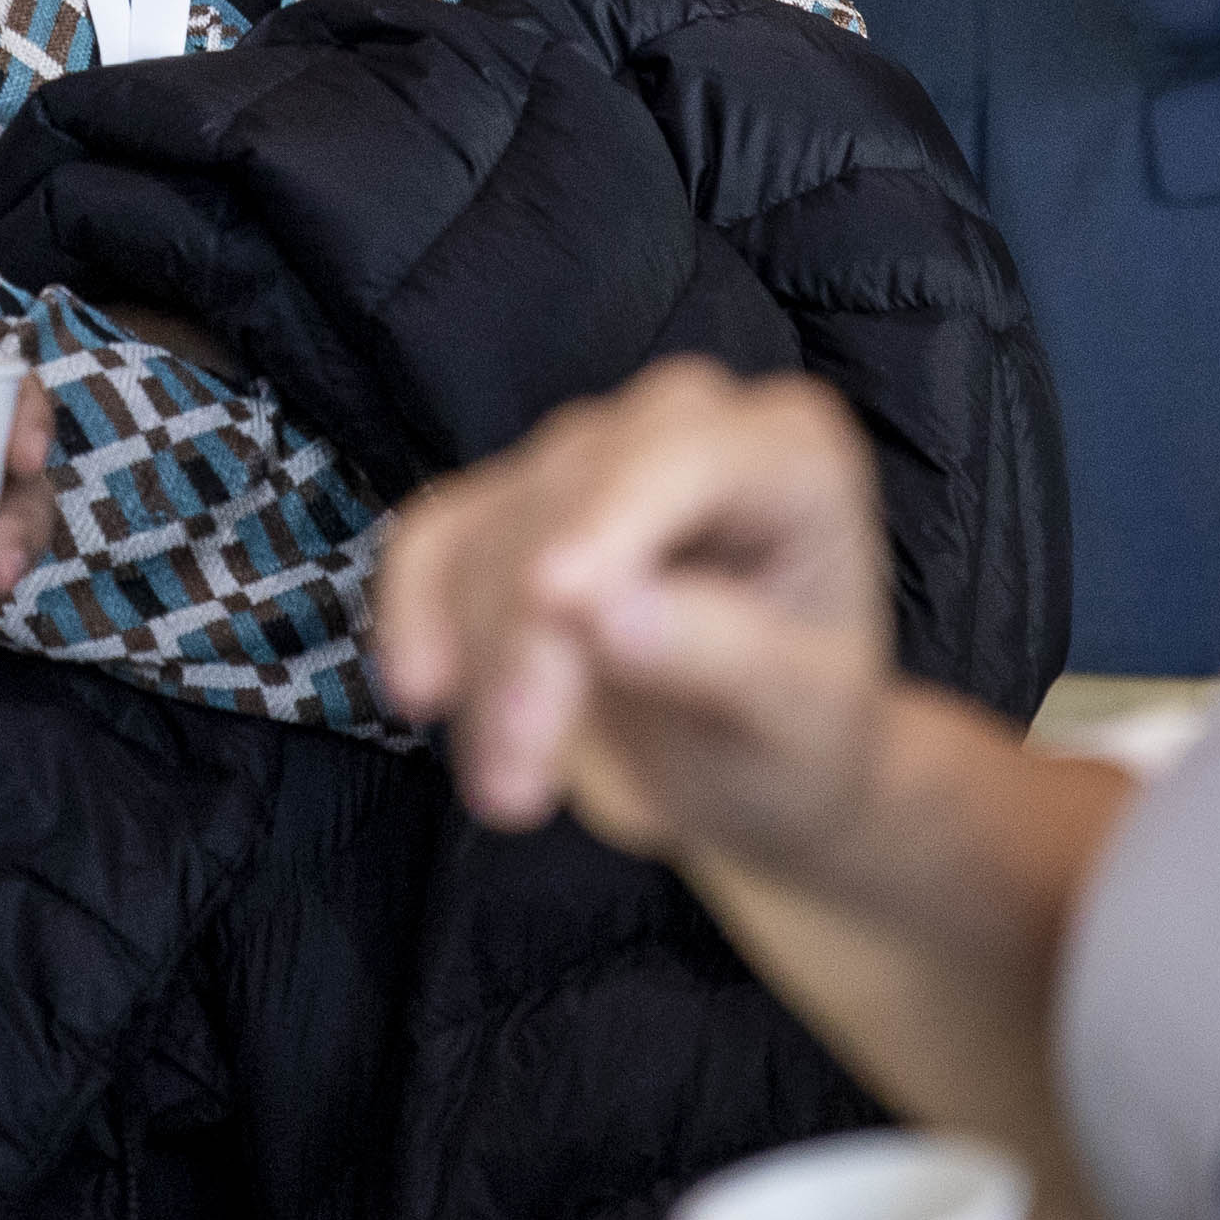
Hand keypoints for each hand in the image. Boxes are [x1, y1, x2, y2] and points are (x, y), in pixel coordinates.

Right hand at [369, 357, 898, 872]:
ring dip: (482, 664)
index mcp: (791, 453)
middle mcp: (685, 426)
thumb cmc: (803, 735)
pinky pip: (437, 537)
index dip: (610, 521)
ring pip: (493, 529)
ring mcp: (590, 454)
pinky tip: (422, 693)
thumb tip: (601, 613)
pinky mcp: (514, 500)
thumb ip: (724, 657)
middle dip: (530, 641)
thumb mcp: (802, 722)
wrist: (759, 763)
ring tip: (508, 793)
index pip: (684, 459)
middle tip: (516, 790)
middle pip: (569, 498)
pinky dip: (416, 614)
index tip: (550, 603)